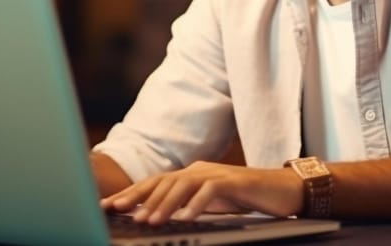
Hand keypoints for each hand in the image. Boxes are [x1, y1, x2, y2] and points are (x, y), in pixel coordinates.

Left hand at [99, 161, 302, 224]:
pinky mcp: (234, 181)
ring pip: (182, 185)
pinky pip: (210, 191)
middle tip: (118, 210)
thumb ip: (186, 206)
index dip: (131, 194)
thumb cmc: (245, 198)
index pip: (155, 183)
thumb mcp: (209, 204)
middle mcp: (199, 170)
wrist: (282, 189)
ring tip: (149, 220)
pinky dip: (196, 205)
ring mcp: (216, 173)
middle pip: (163, 181)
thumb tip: (156, 217)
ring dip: (164, 203)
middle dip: (138, 197)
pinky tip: (186, 218)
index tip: (109, 205)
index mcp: (190, 174)